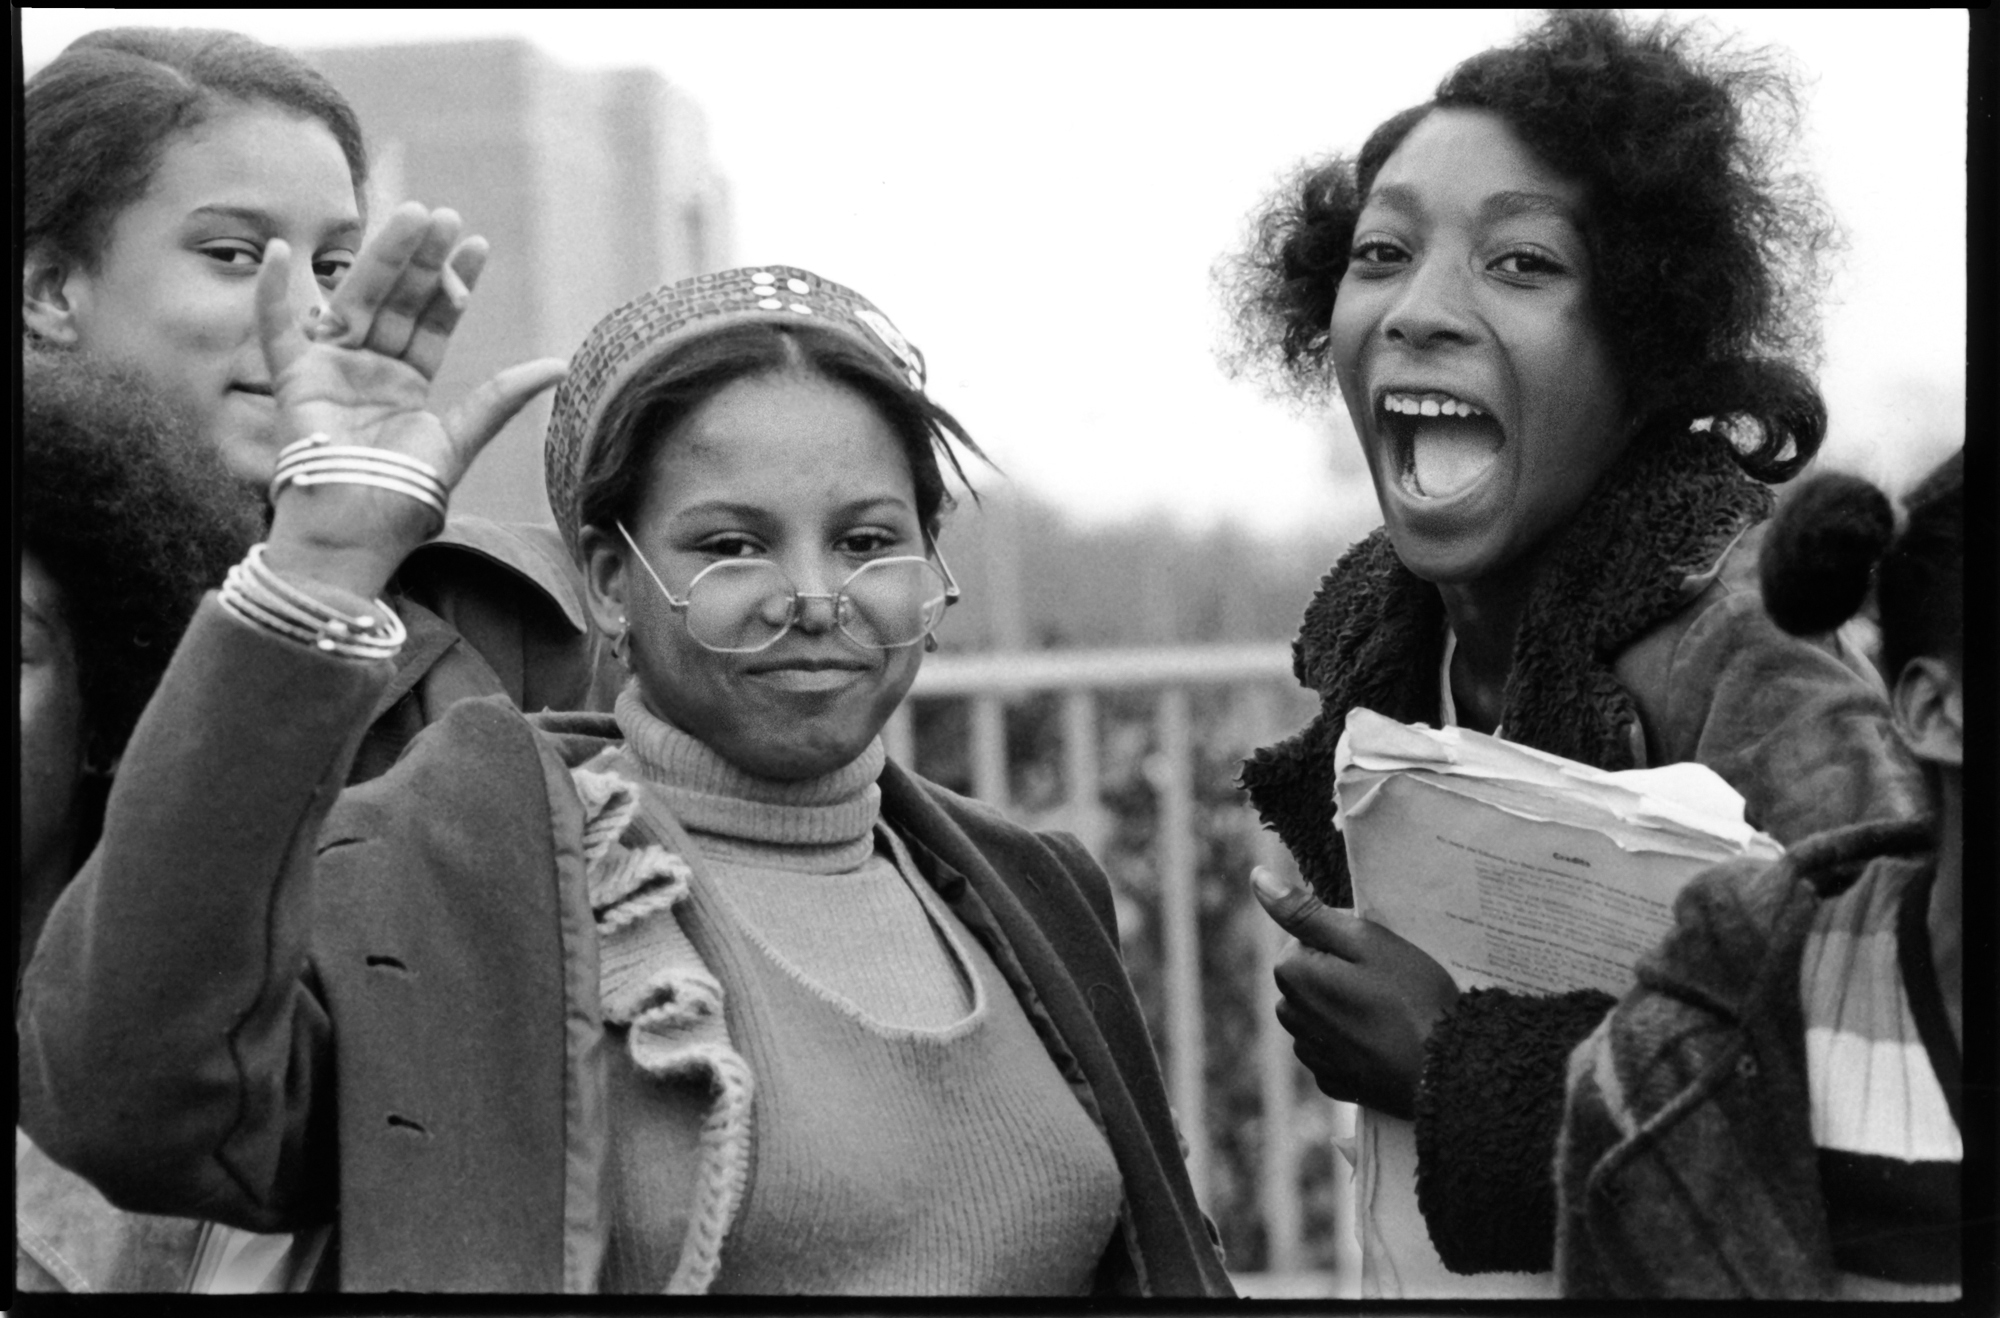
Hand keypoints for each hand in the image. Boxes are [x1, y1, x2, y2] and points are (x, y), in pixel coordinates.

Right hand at [257, 202, 566, 600]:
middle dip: (421, 259)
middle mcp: (368, 370)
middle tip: (444, 214)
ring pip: (355, 300)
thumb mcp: (460, 440)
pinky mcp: (291, 381)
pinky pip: (274, 330)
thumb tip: (560, 365)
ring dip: (378, 257)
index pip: (434, 321)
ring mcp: (329, 370)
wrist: (356, 533)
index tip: (477, 244)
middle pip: (397, 301)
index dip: (454, 283)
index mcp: (407, 384)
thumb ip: (501, 399)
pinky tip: (276, 252)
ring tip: (409, 217)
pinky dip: (272, 294)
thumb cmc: (405, 497)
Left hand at [1251, 865, 1459, 1118]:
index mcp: (1293, 974)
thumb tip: (1258, 879)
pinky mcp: (1332, 1081)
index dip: (1344, 941)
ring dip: (1346, 1008)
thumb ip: (1306, 911)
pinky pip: (1335, 1048)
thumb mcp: (1365, 940)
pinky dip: (1354, 1043)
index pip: (1305, 939)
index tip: (1376, 956)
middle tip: (1387, 983)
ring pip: (1321, 1012)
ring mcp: (1311, 1053)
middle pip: (1311, 976)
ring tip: (1390, 1015)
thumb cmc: (1411, 998)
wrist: (1446, 1071)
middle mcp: (1290, 1015)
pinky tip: (1386, 1043)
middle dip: (1340, 973)